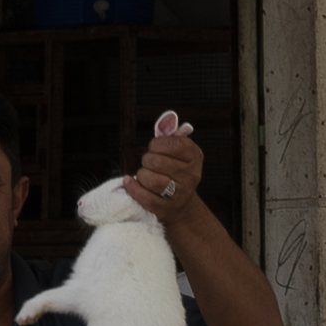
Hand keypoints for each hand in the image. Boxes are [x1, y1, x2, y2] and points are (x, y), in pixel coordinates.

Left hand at [122, 113, 208, 229]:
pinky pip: (144, 197)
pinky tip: (130, 182)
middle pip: (157, 161)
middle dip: (147, 160)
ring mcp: (179, 194)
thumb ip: (169, 132)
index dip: (158, 144)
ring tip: (144, 175)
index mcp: (195, 156)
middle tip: (149, 163)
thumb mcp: (176, 150)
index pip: (173, 144)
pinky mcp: (165, 209)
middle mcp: (191, 175)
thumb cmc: (174, 171)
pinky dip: (133, 188)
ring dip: (141, 175)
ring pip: (150, 179)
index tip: (155, 148)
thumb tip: (168, 117)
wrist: (181, 204)